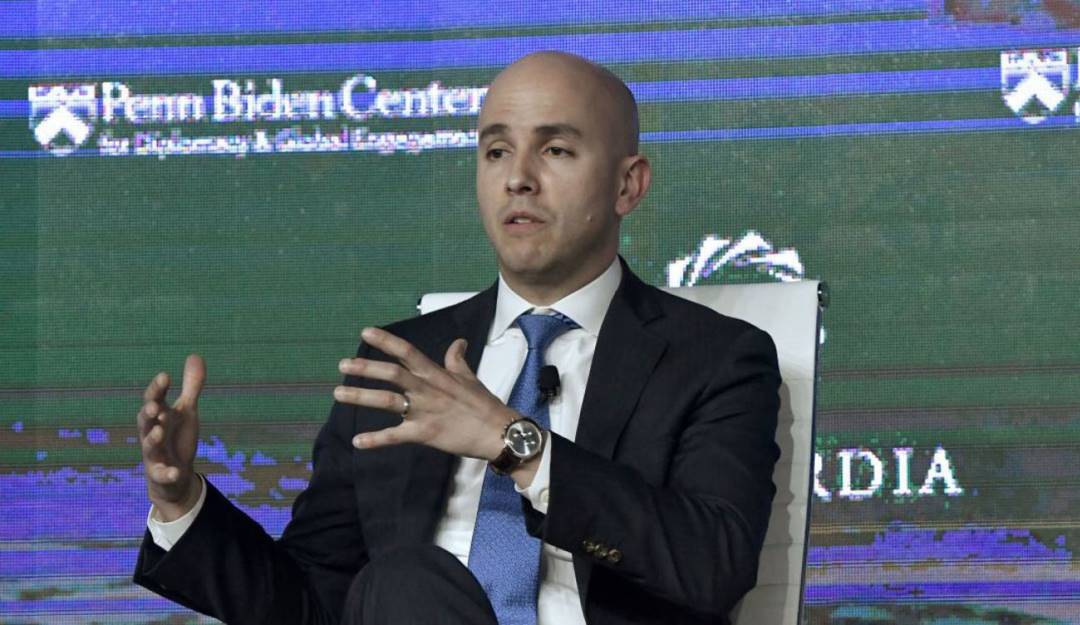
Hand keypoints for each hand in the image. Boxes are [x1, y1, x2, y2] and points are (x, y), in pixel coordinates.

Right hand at [138, 354, 204, 520]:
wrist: (174, 476)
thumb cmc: (176, 438)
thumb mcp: (186, 411)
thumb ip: (191, 386)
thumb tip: (195, 355)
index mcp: (159, 417)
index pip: (154, 400)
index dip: (158, 389)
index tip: (166, 376)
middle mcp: (152, 434)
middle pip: (145, 422)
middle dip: (148, 413)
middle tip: (154, 406)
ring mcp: (154, 455)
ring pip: (149, 447)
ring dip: (152, 438)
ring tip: (159, 430)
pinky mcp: (160, 475)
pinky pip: (162, 474)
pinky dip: (168, 473)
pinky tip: (176, 471)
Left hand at [335, 328, 516, 460]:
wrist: (498, 432)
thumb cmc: (484, 404)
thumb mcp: (470, 378)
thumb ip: (457, 360)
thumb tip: (458, 342)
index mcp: (436, 374)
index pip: (407, 352)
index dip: (386, 341)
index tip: (365, 332)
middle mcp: (426, 390)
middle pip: (391, 374)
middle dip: (365, 368)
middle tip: (342, 365)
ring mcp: (424, 411)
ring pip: (387, 401)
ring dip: (361, 396)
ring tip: (338, 393)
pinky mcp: (424, 434)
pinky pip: (395, 436)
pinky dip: (375, 440)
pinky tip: (357, 442)